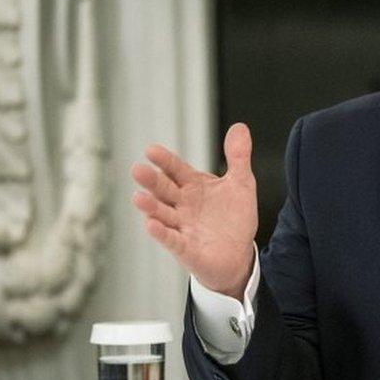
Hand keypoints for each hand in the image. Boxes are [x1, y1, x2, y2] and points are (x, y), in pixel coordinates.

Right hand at [131, 123, 257, 299]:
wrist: (238, 253)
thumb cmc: (234, 217)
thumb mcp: (241, 184)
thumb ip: (238, 157)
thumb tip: (240, 127)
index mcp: (193, 186)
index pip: (176, 170)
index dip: (165, 161)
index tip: (152, 150)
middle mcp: (182, 204)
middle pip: (164, 190)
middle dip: (151, 181)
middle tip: (137, 170)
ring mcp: (182, 226)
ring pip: (162, 214)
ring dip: (150, 206)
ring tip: (139, 197)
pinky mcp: (185, 248)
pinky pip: (172, 240)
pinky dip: (162, 233)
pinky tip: (152, 225)